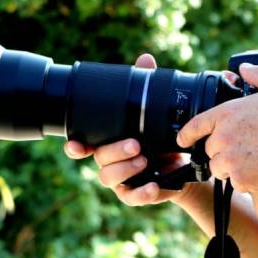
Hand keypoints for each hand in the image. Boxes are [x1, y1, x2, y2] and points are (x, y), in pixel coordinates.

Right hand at [64, 53, 193, 206]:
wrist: (183, 163)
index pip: (82, 143)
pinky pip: (131, 197)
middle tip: (136, 144)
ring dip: (126, 168)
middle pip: (99, 158)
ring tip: (145, 160)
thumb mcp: (154, 111)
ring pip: (109, 177)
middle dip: (115, 150)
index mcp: (107, 140)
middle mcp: (109, 160)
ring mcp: (120, 179)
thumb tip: (145, 60)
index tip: (76, 144)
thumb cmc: (159, 136)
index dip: (75, 145)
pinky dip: (142, 192)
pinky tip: (153, 186)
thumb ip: (145, 87)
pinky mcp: (134, 194)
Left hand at [177, 63, 257, 191]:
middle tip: (248, 149)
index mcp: (228, 113)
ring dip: (232, 168)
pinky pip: (236, 184)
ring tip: (256, 161)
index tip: (183, 141)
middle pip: (210, 150)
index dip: (187, 135)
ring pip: (220, 169)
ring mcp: (230, 159)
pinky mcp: (240, 179)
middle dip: (224, 151)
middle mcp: (224, 136)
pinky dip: (246, 182)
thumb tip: (244, 68)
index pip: (196, 125)